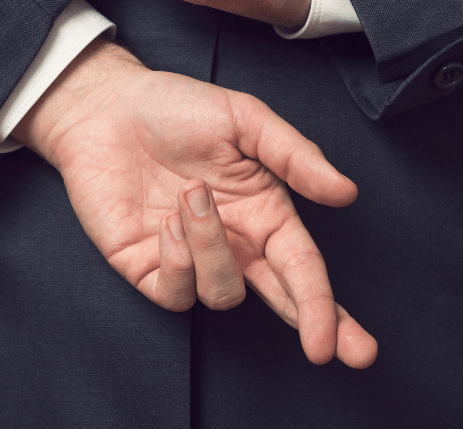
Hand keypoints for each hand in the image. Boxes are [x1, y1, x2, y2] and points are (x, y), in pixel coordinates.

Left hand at [15, 40, 376, 367]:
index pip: (306, 270)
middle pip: (284, 301)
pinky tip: (167, 220)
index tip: (355, 347)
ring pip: (224, 294)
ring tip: (191, 195)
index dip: (328, 310)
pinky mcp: (148, 269)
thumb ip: (296, 157)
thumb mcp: (246, 120)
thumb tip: (346, 193)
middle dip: (314, 326)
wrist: (107, 108)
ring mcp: (192, 261)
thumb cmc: (177, 109)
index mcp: (267, 213)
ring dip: (213, 248)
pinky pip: (176, 293)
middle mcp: (236, 244)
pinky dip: (178, 259)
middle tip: (333, 353)